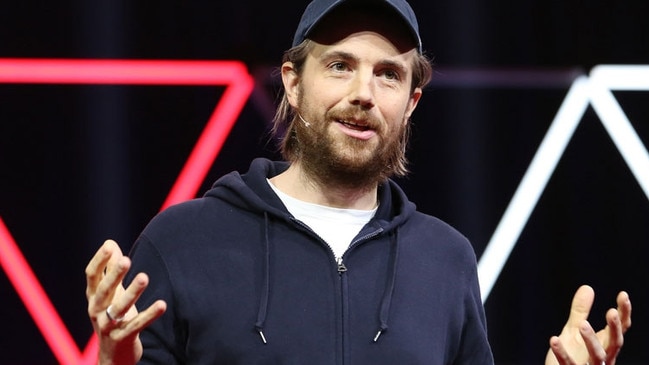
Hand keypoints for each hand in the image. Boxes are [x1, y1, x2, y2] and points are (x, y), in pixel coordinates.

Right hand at [85, 240, 166, 364]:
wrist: (112, 355)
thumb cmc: (111, 316)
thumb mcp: (110, 294)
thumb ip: (110, 270)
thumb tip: (110, 243)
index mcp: (93, 297)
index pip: (92, 276)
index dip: (99, 261)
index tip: (109, 246)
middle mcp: (97, 310)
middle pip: (104, 291)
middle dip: (114, 275)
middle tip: (127, 259)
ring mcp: (109, 326)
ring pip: (120, 308)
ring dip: (132, 293)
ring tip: (144, 277)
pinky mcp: (123, 338)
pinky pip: (137, 325)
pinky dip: (149, 315)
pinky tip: (162, 304)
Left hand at [545, 285, 631, 364]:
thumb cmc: (572, 356)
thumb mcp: (574, 331)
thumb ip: (580, 312)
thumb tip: (587, 287)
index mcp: (605, 345)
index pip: (619, 328)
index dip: (624, 313)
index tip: (623, 294)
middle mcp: (603, 357)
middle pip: (615, 343)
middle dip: (615, 329)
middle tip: (611, 312)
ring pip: (597, 356)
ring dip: (591, 340)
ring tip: (582, 324)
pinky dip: (562, 353)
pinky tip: (554, 339)